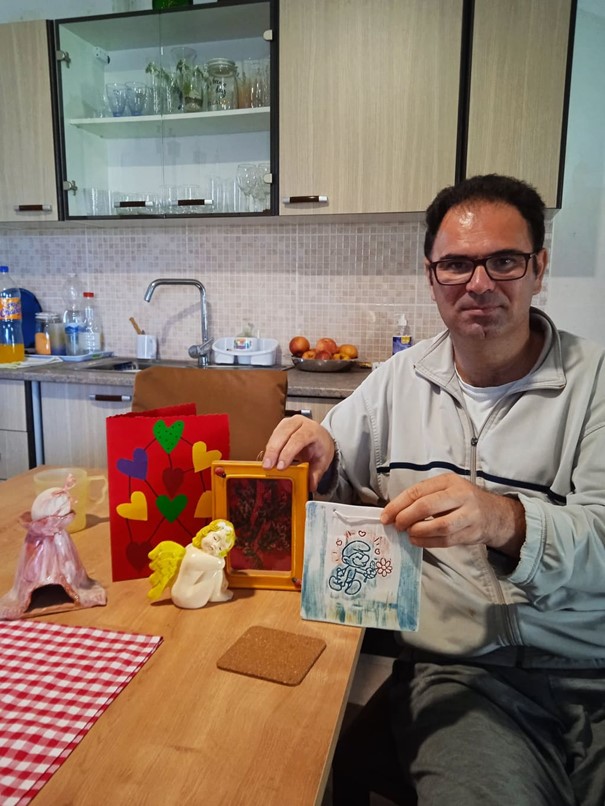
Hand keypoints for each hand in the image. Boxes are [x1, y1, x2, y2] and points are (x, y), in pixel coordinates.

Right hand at [262, 415, 334, 491]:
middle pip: (283, 434)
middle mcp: (300, 423)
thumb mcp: (323, 460)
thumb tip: (311, 485)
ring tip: (266, 464)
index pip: (298, 439)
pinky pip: (273, 436)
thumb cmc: (321, 446)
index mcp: (312, 430)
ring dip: (269, 450)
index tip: (281, 466)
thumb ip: (316, 473)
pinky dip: (269, 448)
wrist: (321, 436)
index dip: (287, 453)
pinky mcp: (281, 426)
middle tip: (268, 466)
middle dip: (274, 451)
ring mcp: (289, 423)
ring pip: (276, 434)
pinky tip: (268, 459)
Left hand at [380, 473, 525, 557]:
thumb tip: (394, 511)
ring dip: (418, 532)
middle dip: (406, 518)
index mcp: (449, 481)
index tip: (385, 516)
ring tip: (408, 533)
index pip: (418, 491)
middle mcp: (461, 496)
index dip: (398, 505)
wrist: (494, 515)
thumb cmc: (462, 499)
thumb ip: (423, 496)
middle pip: (427, 506)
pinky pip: (445, 540)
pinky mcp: (471, 533)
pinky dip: (427, 542)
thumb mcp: (445, 488)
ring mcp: (468, 515)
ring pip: (438, 526)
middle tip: (396, 525)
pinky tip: (417, 540)